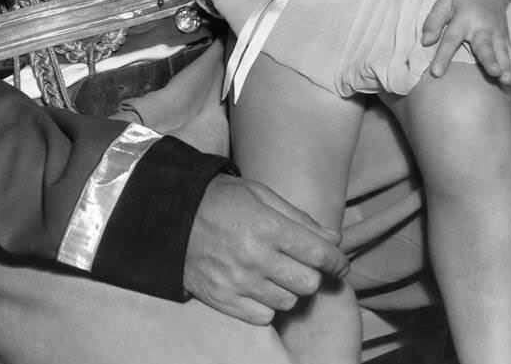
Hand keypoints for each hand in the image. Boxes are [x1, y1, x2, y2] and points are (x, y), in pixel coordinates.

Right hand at [184, 175, 347, 324]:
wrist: (171, 214)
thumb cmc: (220, 198)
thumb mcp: (260, 194)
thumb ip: (299, 218)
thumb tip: (334, 240)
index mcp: (267, 226)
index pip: (318, 253)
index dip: (336, 260)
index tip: (339, 262)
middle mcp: (255, 257)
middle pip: (308, 282)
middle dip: (311, 273)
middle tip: (301, 263)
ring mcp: (239, 282)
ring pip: (288, 302)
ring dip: (289, 289)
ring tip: (276, 272)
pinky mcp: (224, 299)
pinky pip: (264, 317)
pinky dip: (267, 305)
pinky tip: (259, 286)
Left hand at [421, 0, 510, 86]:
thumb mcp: (444, 3)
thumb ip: (433, 22)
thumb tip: (425, 42)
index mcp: (464, 19)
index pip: (451, 39)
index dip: (443, 56)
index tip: (436, 72)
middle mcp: (483, 28)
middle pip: (485, 46)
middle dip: (490, 60)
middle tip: (494, 73)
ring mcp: (498, 34)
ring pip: (503, 53)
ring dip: (506, 68)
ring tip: (509, 84)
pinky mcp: (506, 39)